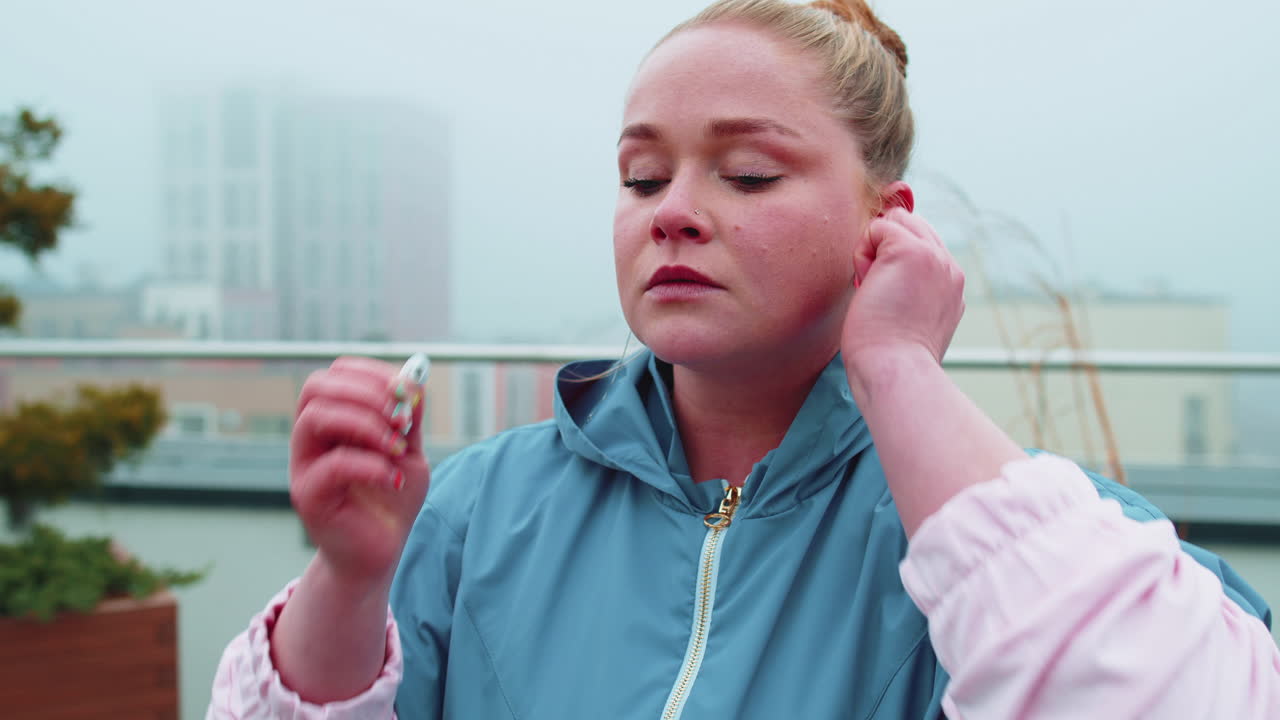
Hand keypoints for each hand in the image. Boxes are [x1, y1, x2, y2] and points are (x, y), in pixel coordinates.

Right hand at [289, 356, 429, 586]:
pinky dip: (370, 465)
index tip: (407, 390)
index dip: (372, 373)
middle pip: (317, 387)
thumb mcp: (409, 451)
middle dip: (366, 394)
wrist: (381, 552)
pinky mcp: (308, 496)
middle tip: (401, 420)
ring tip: (396, 449)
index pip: (336, 374)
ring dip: (366, 424)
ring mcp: (304, 466)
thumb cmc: (392, 499)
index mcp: (334, 420)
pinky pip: (332, 466)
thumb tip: (413, 382)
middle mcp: (312, 438)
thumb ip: (409, 419)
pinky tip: (393, 479)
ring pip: (315, 417)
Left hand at [842, 207, 964, 378]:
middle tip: (878, 293)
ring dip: (873, 250)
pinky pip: (878, 227)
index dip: (895, 262)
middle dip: (884, 250)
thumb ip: (910, 292)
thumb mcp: (911, 321)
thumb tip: (881, 277)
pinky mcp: (910, 251)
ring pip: (896, 222)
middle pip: (911, 226)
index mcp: (952, 285)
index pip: (923, 245)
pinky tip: (868, 283)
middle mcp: (949, 268)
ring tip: (874, 288)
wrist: (895, 370)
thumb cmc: (890, 357)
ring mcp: (934, 257)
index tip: (888, 299)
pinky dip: (863, 252)